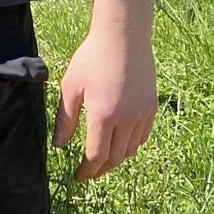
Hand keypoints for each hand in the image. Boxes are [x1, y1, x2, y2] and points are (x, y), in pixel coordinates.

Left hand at [54, 0, 155, 181]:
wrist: (123, 36)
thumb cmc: (91, 58)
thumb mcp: (70, 87)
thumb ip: (65, 119)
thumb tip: (60, 146)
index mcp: (104, 115)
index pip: (97, 156)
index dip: (87, 171)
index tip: (77, 177)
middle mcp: (128, 118)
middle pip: (116, 158)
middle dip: (100, 169)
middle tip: (87, 173)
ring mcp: (143, 113)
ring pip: (131, 149)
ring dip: (116, 159)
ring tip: (101, 159)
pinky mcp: (152, 106)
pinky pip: (143, 136)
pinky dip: (131, 145)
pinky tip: (119, 143)